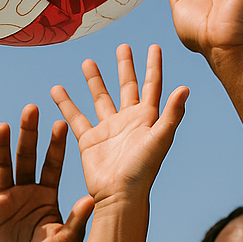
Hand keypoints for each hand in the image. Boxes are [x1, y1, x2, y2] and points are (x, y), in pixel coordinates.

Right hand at [0, 105, 93, 241]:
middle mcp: (25, 191)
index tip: (60, 123)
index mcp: (47, 194)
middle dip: (29, 134)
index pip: (52, 164)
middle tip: (31, 109)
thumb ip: (76, 221)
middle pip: (26, 157)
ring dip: (2, 148)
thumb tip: (92, 199)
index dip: (56, 145)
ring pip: (3, 169)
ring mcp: (3, 201)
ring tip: (3, 127)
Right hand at [50, 44, 187, 206]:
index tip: (154, 46)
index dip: (153, 66)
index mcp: (147, 118)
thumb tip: (186, 88)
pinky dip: (66, 103)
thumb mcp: (160, 139)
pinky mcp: (89, 139)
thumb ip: (172, 113)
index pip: (151, 85)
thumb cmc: (143, 170)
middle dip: (125, 67)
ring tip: (88, 62)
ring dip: (95, 80)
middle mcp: (128, 120)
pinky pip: (75, 116)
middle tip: (123, 47)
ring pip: (100, 98)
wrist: (119, 195)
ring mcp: (108, 129)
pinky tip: (57, 89)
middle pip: (127, 86)